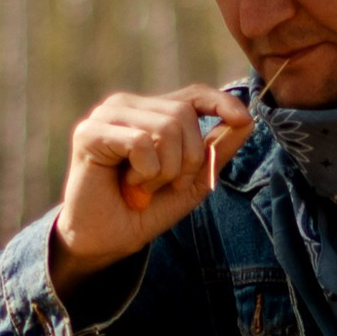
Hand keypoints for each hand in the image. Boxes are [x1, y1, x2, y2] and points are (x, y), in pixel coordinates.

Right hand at [48, 85, 253, 286]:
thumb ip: (216, 150)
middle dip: (187, 160)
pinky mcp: (89, 132)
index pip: (193, 94)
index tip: (243, 120)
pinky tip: (128, 185)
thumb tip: (247, 120)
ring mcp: (106, 115)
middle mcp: (126, 106)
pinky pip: (141, 143)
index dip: (221, 103)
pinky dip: (145, 172)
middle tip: (166, 185)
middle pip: (183, 114)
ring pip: (165, 128)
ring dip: (165, 170)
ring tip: (143, 186)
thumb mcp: (192, 180)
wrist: (106, 241)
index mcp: (149, 112)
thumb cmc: (145, 209)